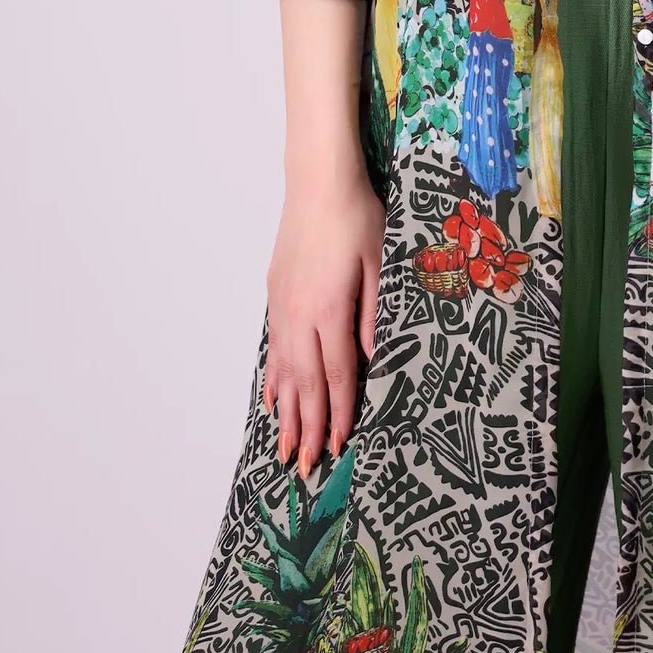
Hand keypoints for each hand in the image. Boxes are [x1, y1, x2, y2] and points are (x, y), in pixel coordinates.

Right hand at [261, 167, 385, 478]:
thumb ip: (374, 314)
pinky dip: (274, 380)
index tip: (339, 447)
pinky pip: (274, 349)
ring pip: (284, 372)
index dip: (338, 414)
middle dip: (307, 429)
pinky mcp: (276, 296)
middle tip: (304, 469)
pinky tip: (272, 401)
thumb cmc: (357, 217)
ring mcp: (284, 307)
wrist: (318, 183)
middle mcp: (301, 314)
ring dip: (286, 413)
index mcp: (330, 308)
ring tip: (284, 449)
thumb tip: (374, 360)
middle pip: (305, 383)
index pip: (336, 374)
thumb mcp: (379, 262)